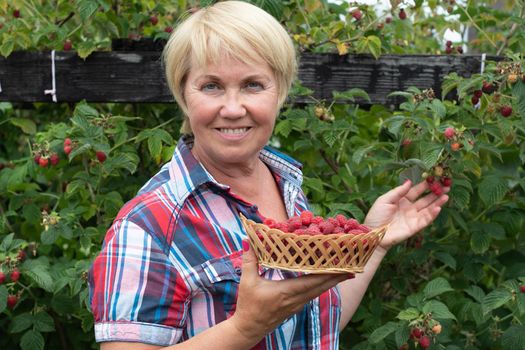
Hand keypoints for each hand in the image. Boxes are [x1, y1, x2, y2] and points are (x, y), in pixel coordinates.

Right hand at [229, 240, 351, 342]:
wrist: (248, 329)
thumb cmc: (248, 306)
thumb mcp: (247, 281)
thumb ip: (250, 260)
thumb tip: (249, 240)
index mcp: (287, 292)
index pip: (313, 281)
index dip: (330, 273)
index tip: (343, 265)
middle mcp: (296, 299)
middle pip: (322, 286)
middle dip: (338, 276)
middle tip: (352, 265)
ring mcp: (297, 304)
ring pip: (319, 291)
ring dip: (332, 281)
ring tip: (344, 271)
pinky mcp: (295, 307)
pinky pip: (312, 294)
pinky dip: (322, 286)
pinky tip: (326, 279)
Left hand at [364, 180, 448, 250]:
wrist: (373, 233)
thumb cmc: (376, 215)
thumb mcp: (385, 199)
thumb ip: (398, 191)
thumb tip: (410, 181)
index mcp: (401, 200)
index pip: (416, 191)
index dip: (425, 185)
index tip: (434, 178)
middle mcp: (409, 208)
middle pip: (425, 199)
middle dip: (436, 193)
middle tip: (447, 186)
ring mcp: (413, 217)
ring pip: (428, 208)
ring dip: (438, 202)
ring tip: (446, 196)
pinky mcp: (415, 227)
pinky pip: (426, 219)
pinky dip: (433, 214)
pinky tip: (439, 208)